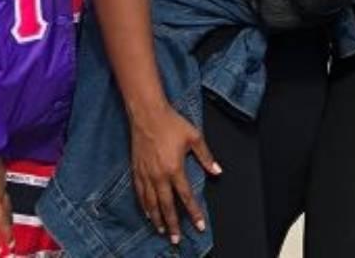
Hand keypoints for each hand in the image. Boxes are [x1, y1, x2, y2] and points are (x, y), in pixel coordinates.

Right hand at [129, 105, 218, 245]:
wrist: (147, 114)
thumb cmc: (171, 123)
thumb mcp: (194, 137)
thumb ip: (206, 157)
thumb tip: (217, 171)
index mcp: (175, 169)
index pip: (186, 197)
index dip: (194, 213)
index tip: (199, 226)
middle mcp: (159, 175)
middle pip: (167, 206)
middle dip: (173, 224)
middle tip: (176, 239)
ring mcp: (146, 174)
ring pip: (151, 203)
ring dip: (157, 219)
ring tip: (162, 231)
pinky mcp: (136, 170)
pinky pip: (140, 193)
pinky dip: (144, 206)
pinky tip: (147, 213)